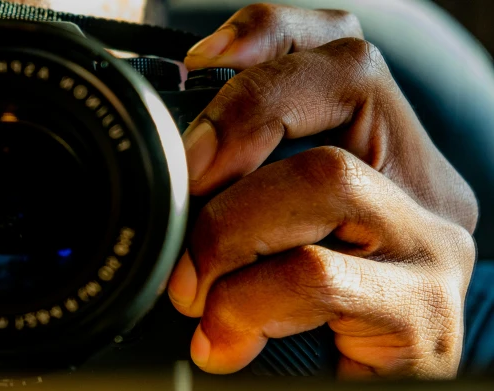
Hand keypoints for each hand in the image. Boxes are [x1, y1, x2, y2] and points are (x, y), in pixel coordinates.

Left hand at [168, 4, 477, 378]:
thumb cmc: (305, 331)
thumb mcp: (272, 244)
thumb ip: (243, 196)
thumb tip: (165, 172)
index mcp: (386, 157)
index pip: (347, 53)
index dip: (276, 32)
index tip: (199, 59)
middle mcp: (424, 187)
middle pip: (347, 82)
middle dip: (239, 119)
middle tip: (180, 185)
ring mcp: (432, 247)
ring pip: (324, 176)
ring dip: (230, 230)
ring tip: (193, 291)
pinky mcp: (424, 314)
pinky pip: (315, 274)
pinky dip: (248, 302)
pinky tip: (226, 338)